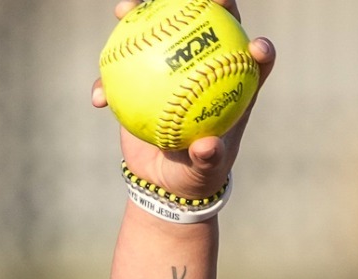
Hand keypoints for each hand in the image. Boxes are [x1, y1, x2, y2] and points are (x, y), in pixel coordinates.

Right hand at [93, 7, 275, 207]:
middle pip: (207, 26)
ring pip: (159, 29)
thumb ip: (209, 159)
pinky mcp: (143, 77)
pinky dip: (107, 81)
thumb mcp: (205, 172)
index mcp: (231, 86)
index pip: (252, 61)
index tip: (255, 46)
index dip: (259, 48)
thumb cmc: (197, 175)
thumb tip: (207, 147)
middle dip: (204, 3)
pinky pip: (122, 69)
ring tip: (123, 10)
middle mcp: (204, 67)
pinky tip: (98, 97)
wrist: (167, 180)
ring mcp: (172, 67)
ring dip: (140, 13)